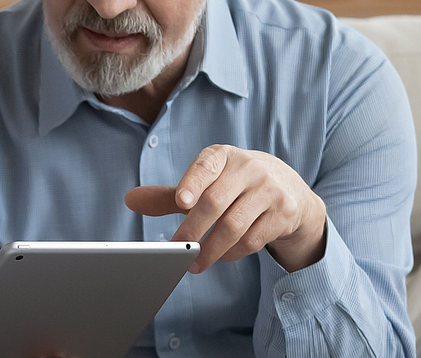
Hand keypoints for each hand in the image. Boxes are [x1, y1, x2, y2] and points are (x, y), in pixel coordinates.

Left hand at [124, 144, 326, 273]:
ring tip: (193, 264)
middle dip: (192, 229)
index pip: (205, 165)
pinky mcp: (284, 213)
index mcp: (223, 156)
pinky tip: (220, 256)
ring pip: (234, 225)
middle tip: (174, 249)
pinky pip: (252, 239)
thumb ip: (170, 195)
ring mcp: (270, 190)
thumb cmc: (235, 186)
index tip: (181, 202)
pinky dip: (232, 253)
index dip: (192, 182)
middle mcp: (249, 168)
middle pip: (215, 202)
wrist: (289, 188)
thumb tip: (131, 200)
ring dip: (210, 249)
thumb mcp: (206, 183)